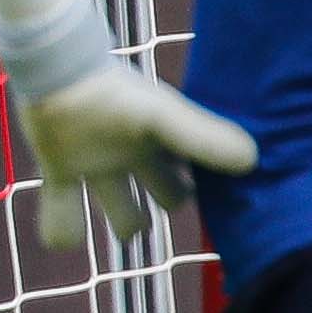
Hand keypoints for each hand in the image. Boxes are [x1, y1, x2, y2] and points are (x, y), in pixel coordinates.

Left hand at [0, 0, 253, 250]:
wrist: (60, 73)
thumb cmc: (114, 94)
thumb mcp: (164, 117)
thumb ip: (203, 138)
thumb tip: (252, 159)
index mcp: (163, 141)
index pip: (197, 172)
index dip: (208, 188)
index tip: (219, 201)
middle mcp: (134, 154)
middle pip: (165, 191)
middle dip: (168, 203)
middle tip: (167, 201)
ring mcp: (96, 163)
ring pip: (120, 207)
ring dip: (126, 223)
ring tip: (130, 226)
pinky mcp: (59, 169)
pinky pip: (62, 212)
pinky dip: (63, 232)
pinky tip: (68, 240)